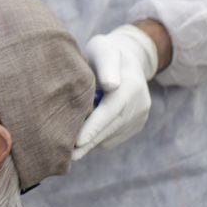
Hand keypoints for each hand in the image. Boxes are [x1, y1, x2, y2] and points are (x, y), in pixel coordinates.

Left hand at [72, 24, 158, 160]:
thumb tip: (111, 86)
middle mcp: (140, 105)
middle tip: (66, 156)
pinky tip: (83, 133)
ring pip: (111, 137)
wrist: (127, 59)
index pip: (110, 112)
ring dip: (92, 141)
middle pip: (110, 129)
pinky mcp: (136, 125)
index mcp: (131, 86)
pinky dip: (98, 138)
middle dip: (88, 143)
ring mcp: (140, 117)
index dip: (93, 128)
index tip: (77, 142)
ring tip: (69, 142)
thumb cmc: (105, 53)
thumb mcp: (104, 50)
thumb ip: (106, 65)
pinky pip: (113, 138)